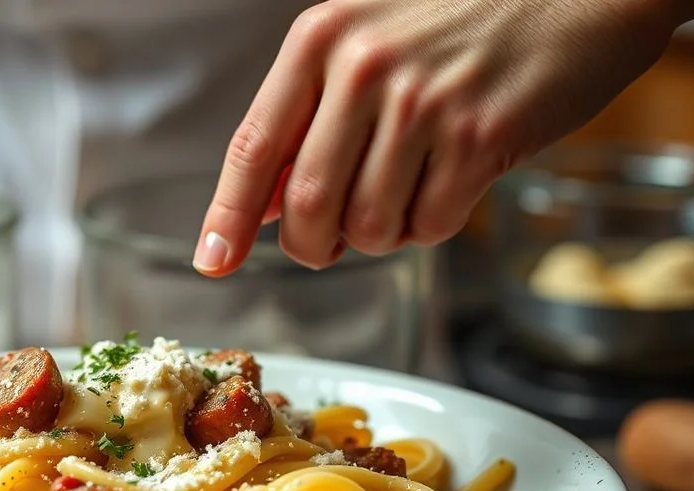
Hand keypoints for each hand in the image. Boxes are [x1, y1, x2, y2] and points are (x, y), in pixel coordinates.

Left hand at [193, 0, 690, 275]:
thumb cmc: (464, 19)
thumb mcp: (366, 42)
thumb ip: (309, 117)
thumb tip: (260, 205)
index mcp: (320, 40)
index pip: (253, 147)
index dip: (227, 217)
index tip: (213, 263)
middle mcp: (363, 68)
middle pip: (304, 206)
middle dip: (311, 245)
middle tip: (328, 243)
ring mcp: (423, 103)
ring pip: (367, 226)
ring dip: (377, 235)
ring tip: (404, 193)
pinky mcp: (480, 138)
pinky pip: (430, 226)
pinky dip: (430, 226)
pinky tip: (447, 184)